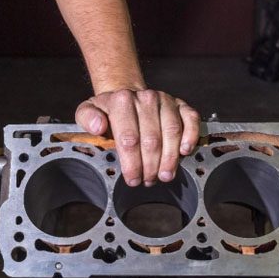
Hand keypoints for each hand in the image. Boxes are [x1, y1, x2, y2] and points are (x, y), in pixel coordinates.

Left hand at [76, 89, 199, 186]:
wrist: (127, 96)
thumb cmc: (109, 111)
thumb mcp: (88, 111)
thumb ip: (87, 118)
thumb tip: (98, 127)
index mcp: (121, 100)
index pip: (128, 138)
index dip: (132, 163)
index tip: (132, 179)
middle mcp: (145, 98)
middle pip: (151, 139)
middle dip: (150, 165)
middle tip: (148, 181)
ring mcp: (165, 101)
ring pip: (172, 131)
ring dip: (170, 157)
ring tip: (165, 175)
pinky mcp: (181, 104)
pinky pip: (191, 119)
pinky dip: (190, 136)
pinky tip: (185, 152)